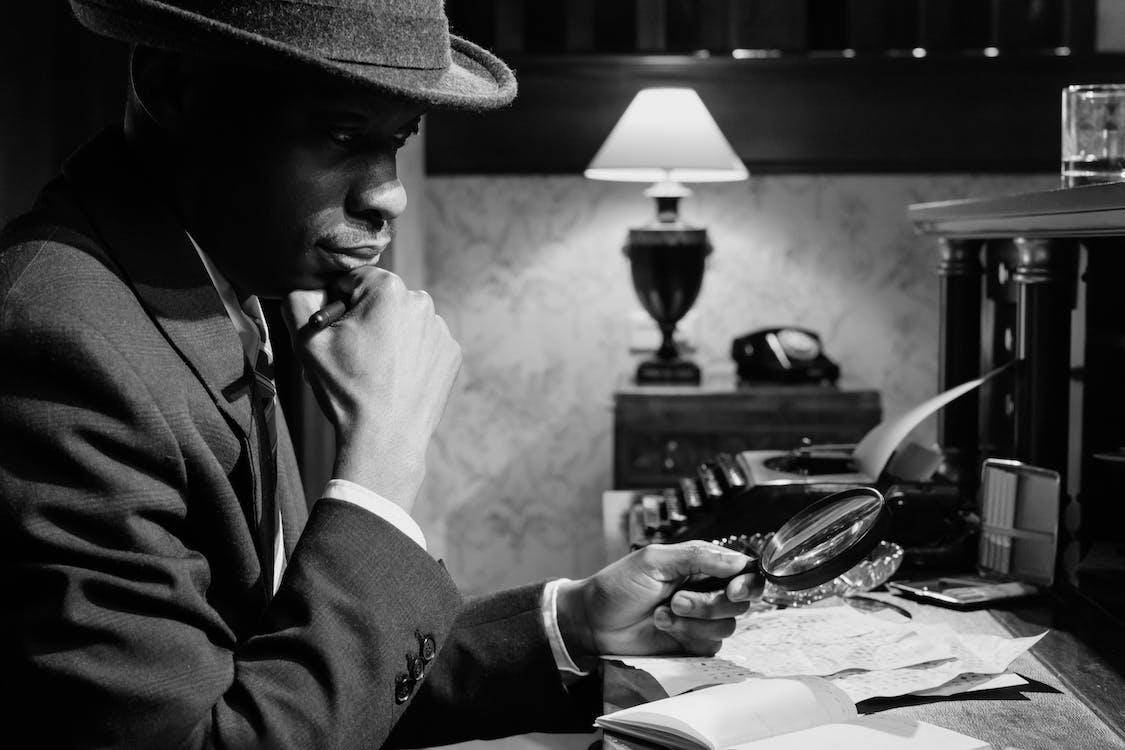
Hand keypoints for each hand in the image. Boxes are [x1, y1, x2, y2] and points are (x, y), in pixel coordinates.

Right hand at [282, 268, 461, 511]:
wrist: (385, 438)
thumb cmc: (346, 388)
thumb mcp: (307, 341)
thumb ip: (298, 300)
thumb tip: (307, 287)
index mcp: (387, 288)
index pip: (353, 280)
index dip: (337, 305)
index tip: (335, 332)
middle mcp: (421, 301)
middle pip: (381, 301)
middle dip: (366, 320)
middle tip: (354, 356)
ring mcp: (440, 328)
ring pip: (404, 323)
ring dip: (390, 337)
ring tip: (377, 371)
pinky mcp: (451, 353)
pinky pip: (424, 345)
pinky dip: (411, 356)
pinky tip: (397, 379)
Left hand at [557, 542, 760, 659]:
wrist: (592, 621)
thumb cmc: (618, 585)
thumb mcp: (654, 561)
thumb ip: (697, 556)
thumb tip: (738, 559)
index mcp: (700, 564)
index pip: (742, 570)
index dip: (747, 581)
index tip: (733, 589)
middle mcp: (705, 590)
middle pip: (740, 601)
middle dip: (711, 603)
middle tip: (678, 600)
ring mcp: (700, 619)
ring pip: (727, 625)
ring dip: (694, 620)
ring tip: (663, 612)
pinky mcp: (693, 644)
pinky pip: (711, 645)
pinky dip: (687, 635)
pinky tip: (663, 626)